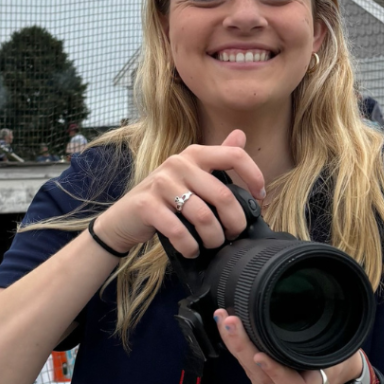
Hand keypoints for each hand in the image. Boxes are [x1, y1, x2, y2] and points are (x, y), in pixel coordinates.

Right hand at [93, 131, 266, 258]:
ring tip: (213, 245)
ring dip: (213, 238)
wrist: (123, 218)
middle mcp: (178, 164)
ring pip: (203, 216)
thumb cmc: (165, 198)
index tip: (260, 198)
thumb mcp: (191, 175)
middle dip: (234, 222)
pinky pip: (179, 231)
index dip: (254, 176)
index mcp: (194, 154)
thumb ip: (217, 157)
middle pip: (222, 195)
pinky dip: (190, 246)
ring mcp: (161, 184)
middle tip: (234, 235)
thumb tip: (241, 134)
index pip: (234, 155)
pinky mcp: (146, 206)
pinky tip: (192, 249)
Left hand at [213, 308, 363, 383]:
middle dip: (243, 347)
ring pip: (251, 373)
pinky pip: (249, 373)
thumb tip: (310, 304)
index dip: (276, 372)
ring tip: (224, 321)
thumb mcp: (336, 347)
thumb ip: (323, 339)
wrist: (335, 374)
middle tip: (230, 323)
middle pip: (262, 376)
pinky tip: (228, 333)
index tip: (259, 355)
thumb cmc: (335, 357)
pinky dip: (238, 352)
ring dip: (235, 346)